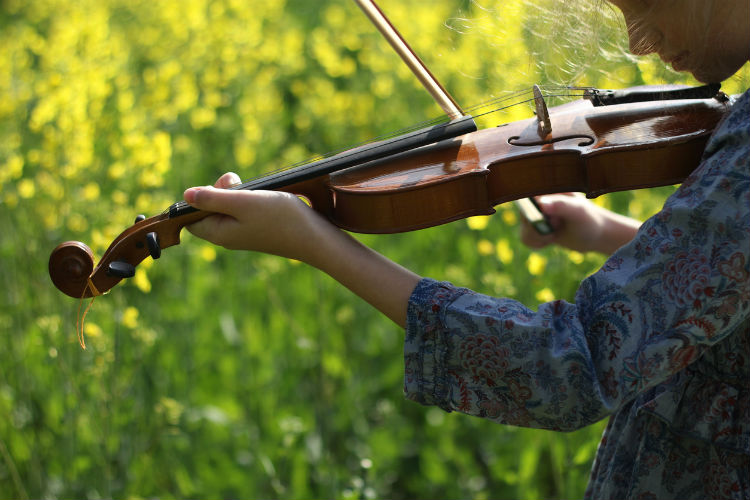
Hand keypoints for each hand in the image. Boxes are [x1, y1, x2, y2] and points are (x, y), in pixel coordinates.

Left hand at [183, 172, 326, 261]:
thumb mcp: (243, 202)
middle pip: (209, 209)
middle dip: (219, 190)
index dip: (197, 199)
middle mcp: (229, 236)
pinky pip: (243, 210)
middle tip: (237, 182)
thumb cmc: (279, 219)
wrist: (314, 236)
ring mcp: (244, 233)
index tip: (217, 188)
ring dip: (236, 192)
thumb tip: (186, 195)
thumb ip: (213, 198)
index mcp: (219, 233)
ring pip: (228, 207)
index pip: (191, 218)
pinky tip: (263, 196)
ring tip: (254, 189)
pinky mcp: (258, 228)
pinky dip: (249, 198)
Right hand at [519, 193, 640, 254]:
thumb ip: (561, 205)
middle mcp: (537, 199)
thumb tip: (541, 203)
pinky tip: (551, 239)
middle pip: (523, 215)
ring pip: (524, 229)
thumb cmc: (589, 219)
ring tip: (555, 233)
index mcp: (546, 188)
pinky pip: (525, 238)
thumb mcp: (578, 211)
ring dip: (538, 237)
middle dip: (537, 228)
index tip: (547, 218)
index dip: (531, 211)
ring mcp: (535, 213)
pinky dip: (537, 242)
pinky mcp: (535, 227)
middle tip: (556, 226)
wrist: (595, 235)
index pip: (525, 197)